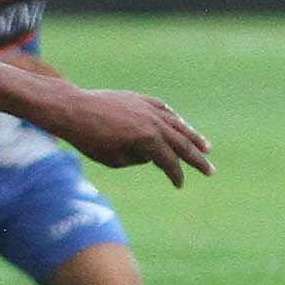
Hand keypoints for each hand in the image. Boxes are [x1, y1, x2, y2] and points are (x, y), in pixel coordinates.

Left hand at [56, 89, 213, 186]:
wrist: (74, 109)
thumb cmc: (88, 139)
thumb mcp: (113, 159)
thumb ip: (136, 159)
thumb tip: (151, 156)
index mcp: (147, 140)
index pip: (169, 162)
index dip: (176, 175)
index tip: (179, 185)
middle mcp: (153, 122)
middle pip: (181, 143)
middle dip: (196, 159)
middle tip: (210, 171)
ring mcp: (148, 108)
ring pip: (177, 124)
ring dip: (192, 137)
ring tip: (206, 148)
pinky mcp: (140, 99)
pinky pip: (163, 110)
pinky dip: (174, 119)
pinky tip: (181, 126)